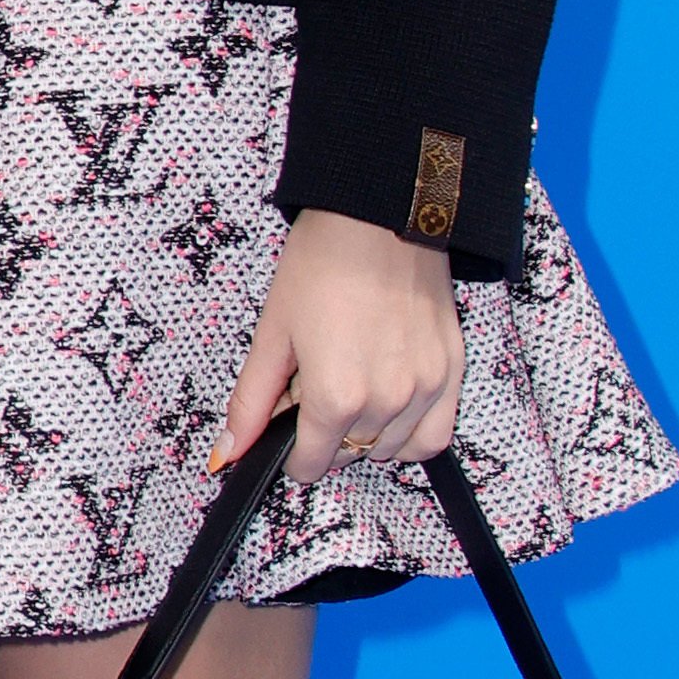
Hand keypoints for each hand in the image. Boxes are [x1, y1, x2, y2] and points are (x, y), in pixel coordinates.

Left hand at [213, 204, 463, 487]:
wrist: (378, 216)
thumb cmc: (322, 263)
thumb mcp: (273, 333)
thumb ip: (251, 403)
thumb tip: (226, 454)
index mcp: (335, 395)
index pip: (310, 462)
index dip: (291, 455)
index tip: (288, 438)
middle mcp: (386, 401)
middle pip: (347, 455)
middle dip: (324, 435)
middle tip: (314, 387)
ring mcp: (425, 389)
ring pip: (389, 450)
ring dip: (365, 434)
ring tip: (351, 383)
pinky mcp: (452, 373)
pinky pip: (434, 436)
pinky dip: (409, 434)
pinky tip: (389, 404)